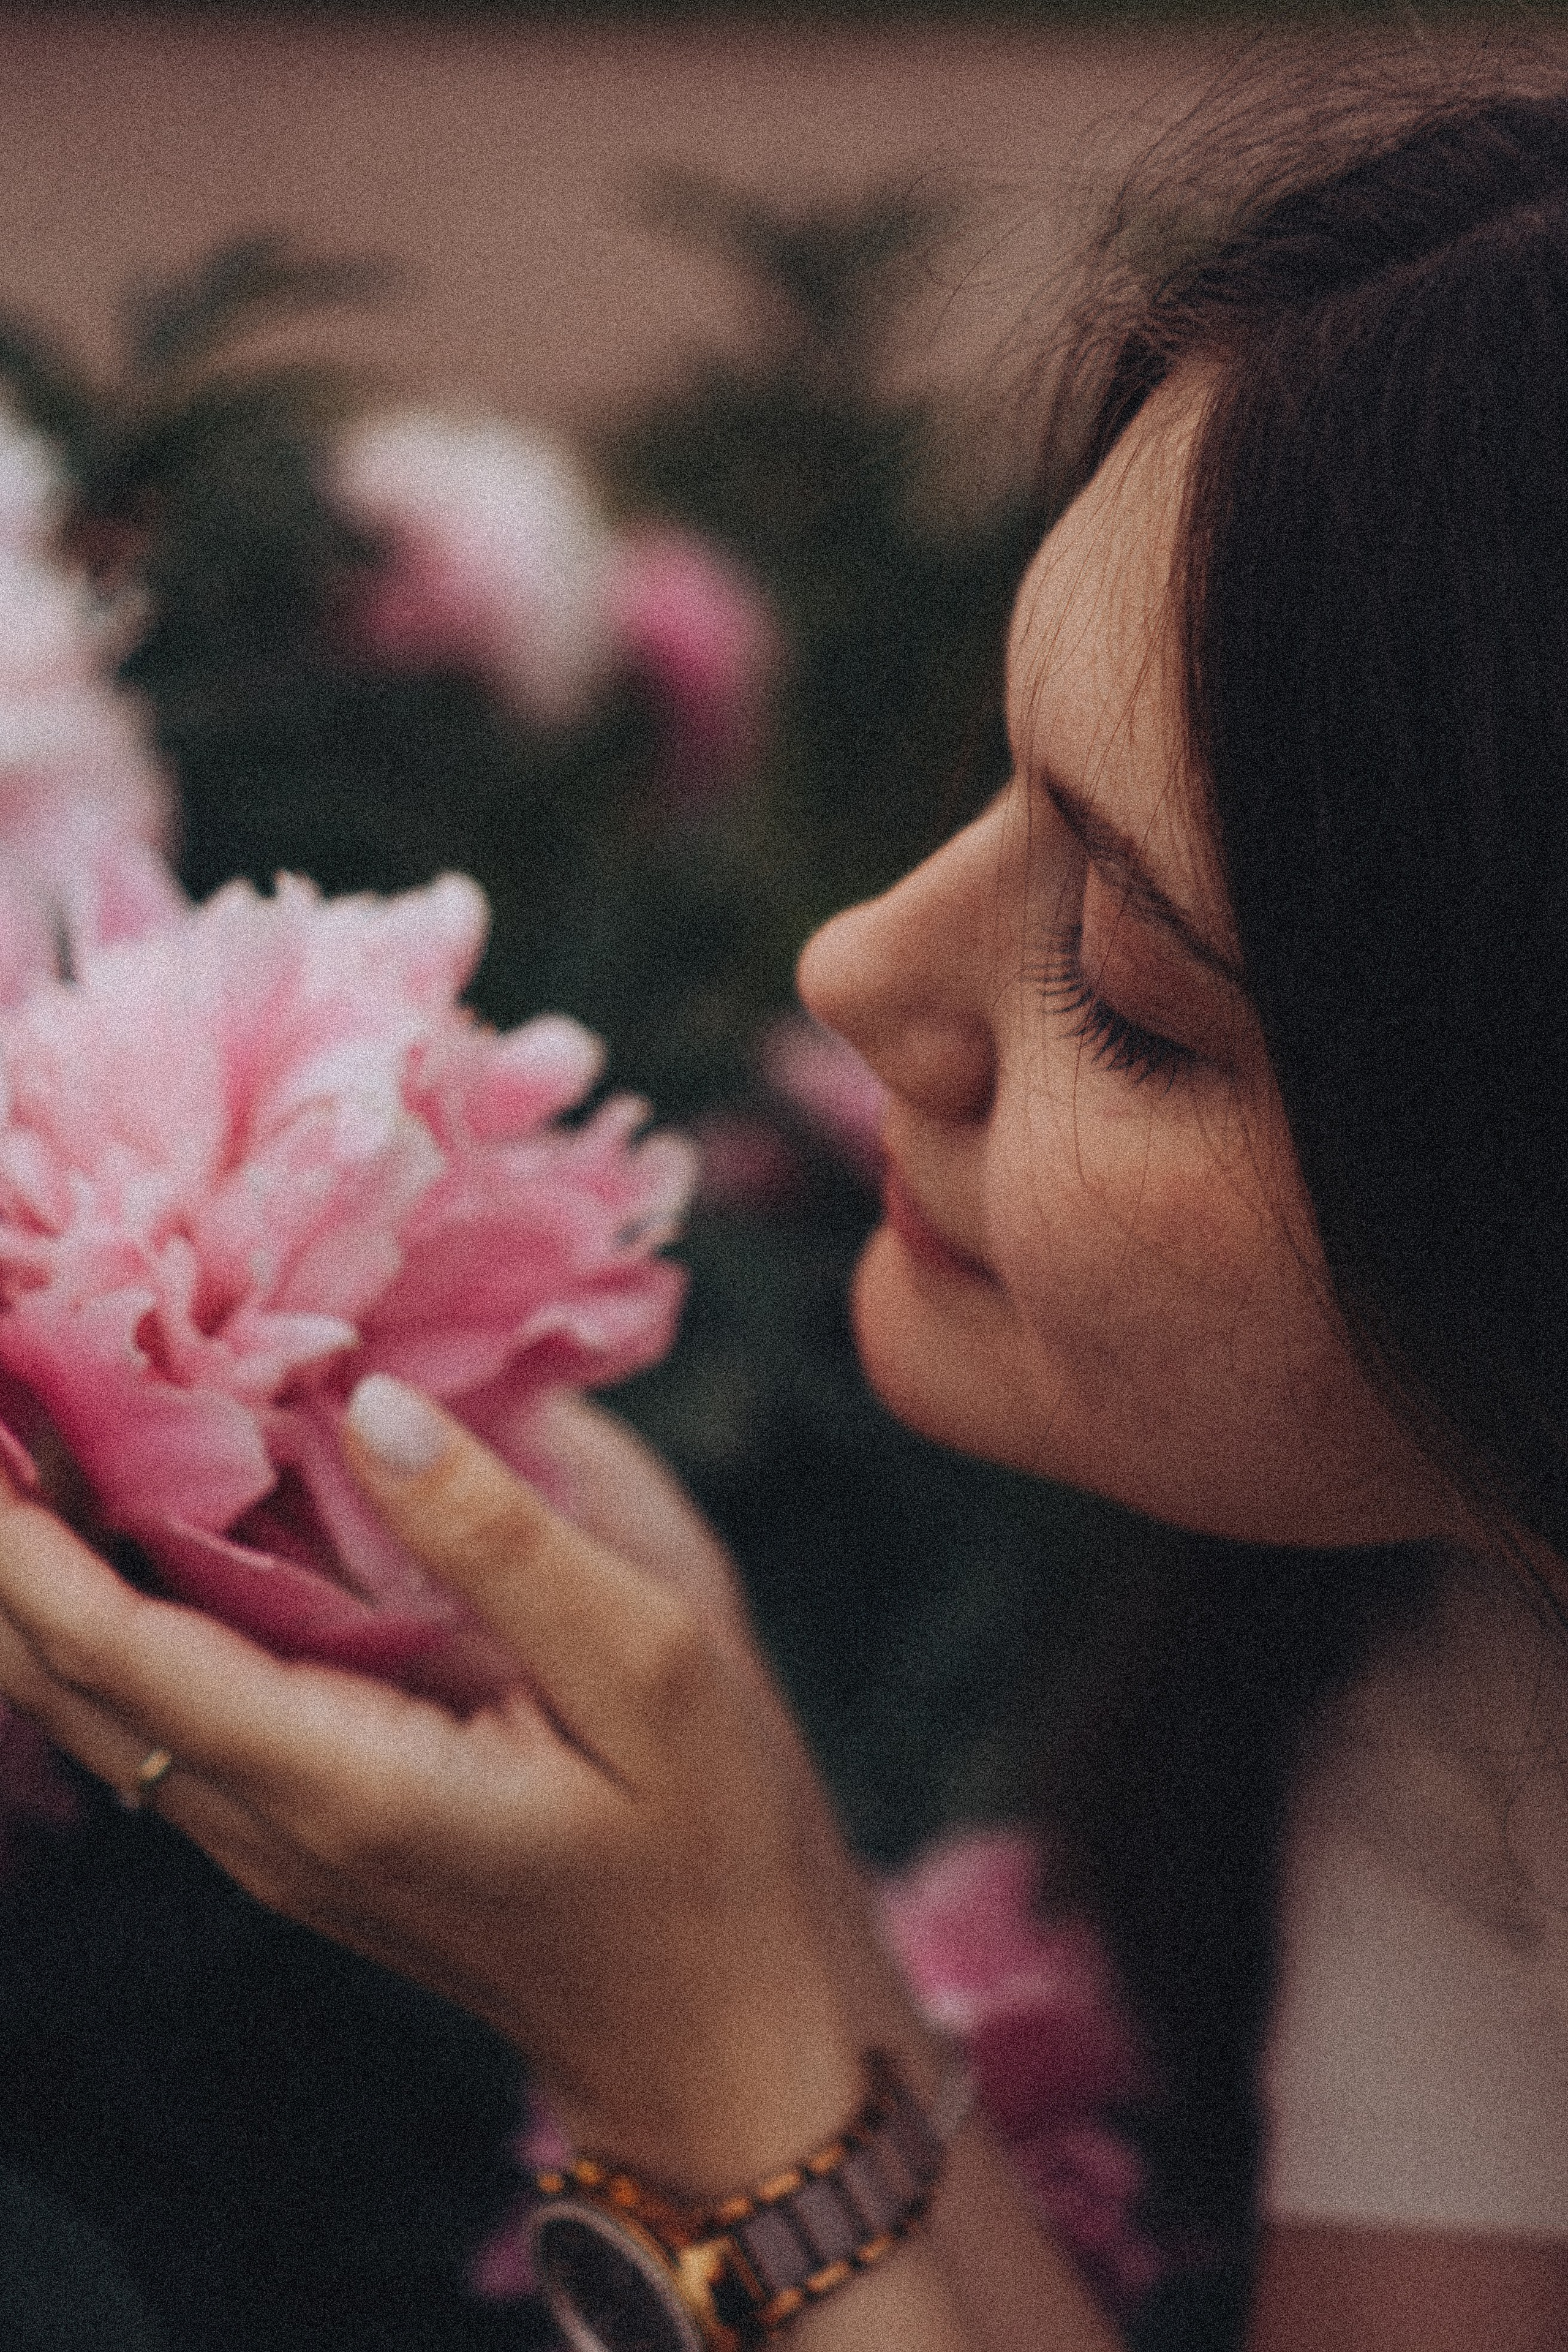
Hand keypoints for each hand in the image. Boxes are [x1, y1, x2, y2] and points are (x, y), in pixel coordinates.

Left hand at [0, 1378, 872, 2196]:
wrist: (712, 2025)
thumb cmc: (702, 1844)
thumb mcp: (647, 1665)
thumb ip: (500, 1536)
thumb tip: (373, 1401)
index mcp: (341, 1778)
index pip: (117, 1648)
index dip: (21, 1538)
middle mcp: (268, 1820)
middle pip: (66, 1676)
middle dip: (4, 1543)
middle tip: (1, 1389)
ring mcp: (272, 1836)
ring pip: (98, 1699)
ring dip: (41, 1575)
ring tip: (29, 1434)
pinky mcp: (300, 1826)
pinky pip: (163, 1710)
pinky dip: (111, 1609)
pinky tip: (131, 1520)